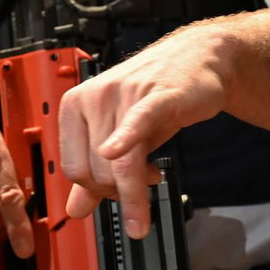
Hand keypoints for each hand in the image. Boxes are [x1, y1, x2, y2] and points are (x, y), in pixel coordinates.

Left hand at [58, 24, 231, 236]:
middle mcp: (93, 97)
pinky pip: (137, 125)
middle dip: (120, 192)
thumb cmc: (154, 95)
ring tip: (153, 182)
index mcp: (74, 105)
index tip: (116, 195)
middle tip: (141, 189)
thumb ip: (95, 173)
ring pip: (120, 162)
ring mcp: (123, 95)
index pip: (73, 168)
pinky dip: (130, 147)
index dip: (96, 191)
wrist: (196, 58)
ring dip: (138, 188)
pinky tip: (143, 174)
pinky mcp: (156, 96)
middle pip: (96, 171)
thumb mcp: (119, 134)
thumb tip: (75, 210)